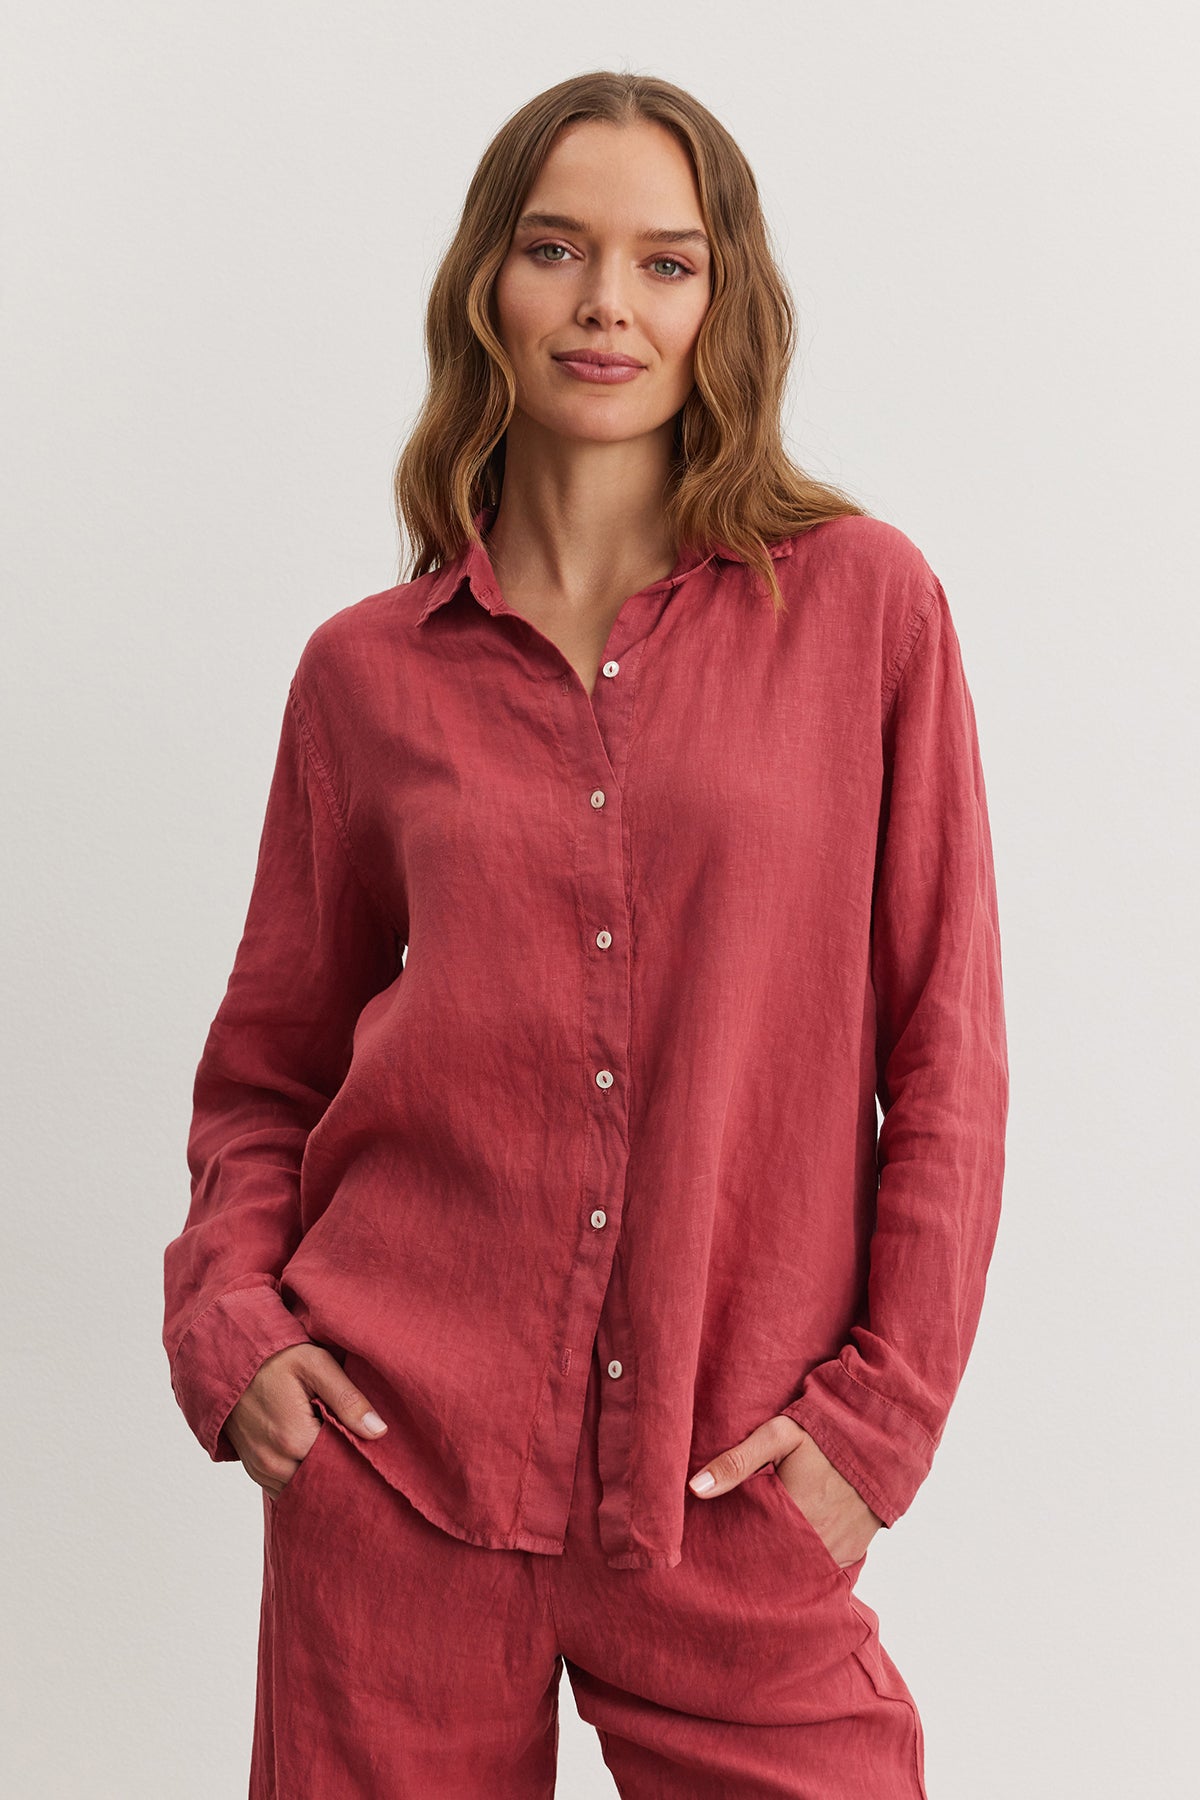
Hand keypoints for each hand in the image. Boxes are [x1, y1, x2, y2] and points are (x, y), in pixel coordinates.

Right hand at [223, 1342, 387, 1500]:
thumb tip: (378, 1432)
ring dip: (320, 1476)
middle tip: (359, 1451)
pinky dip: (301, 1478)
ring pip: (302, 1489)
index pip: (340, 1468)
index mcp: (294, 1439)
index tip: (372, 1447)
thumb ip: (348, 1400)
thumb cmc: (274, 1357)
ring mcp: (261, 1469)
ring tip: (336, 1451)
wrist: (229, 1359)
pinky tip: (314, 1458)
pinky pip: (284, 1488)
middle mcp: (275, 1463)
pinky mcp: (254, 1469)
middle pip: (321, 1483)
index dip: (359, 1458)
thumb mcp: (316, 1365)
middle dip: (341, 1470)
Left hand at [687, 1414, 884, 1567]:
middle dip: (756, 1564)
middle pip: (775, 1565)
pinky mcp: (853, 1553)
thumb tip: (695, 1489)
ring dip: (783, 1567)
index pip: (752, 1548)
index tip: (716, 1554)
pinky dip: (808, 1566)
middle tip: (734, 1565)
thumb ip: (736, 1462)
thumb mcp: (778, 1436)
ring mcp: (838, 1550)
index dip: (734, 1550)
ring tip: (761, 1562)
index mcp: (794, 1513)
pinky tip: (791, 1558)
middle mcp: (818, 1540)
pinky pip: (824, 1571)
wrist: (880, 1435)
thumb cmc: (823, 1431)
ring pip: (800, 1572)